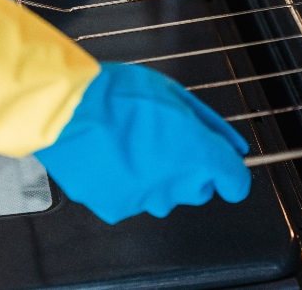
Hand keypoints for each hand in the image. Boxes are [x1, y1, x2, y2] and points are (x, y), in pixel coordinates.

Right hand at [35, 63, 251, 223]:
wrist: (67, 111)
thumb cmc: (117, 94)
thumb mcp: (170, 92)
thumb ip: (208, 123)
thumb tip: (233, 146)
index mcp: (197, 153)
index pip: (235, 180)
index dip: (230, 173)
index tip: (221, 168)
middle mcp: (177, 184)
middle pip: (197, 188)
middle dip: (186, 169)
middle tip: (158, 142)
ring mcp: (146, 200)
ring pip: (162, 196)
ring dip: (154, 177)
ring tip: (127, 147)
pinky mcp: (116, 208)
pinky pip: (131, 199)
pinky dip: (125, 184)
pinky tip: (109, 159)